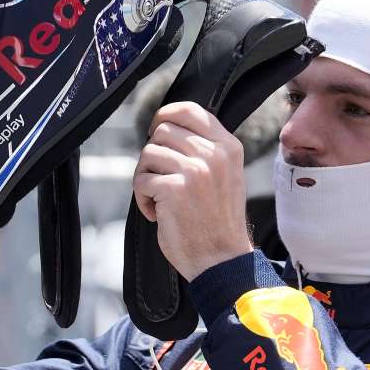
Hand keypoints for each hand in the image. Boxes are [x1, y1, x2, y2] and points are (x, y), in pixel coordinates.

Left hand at [133, 102, 253, 280]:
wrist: (221, 259)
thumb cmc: (217, 220)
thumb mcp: (225, 175)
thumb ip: (205, 149)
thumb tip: (166, 126)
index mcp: (228, 147)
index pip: (190, 110)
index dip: (166, 115)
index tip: (155, 130)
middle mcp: (214, 155)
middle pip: (163, 130)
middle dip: (154, 155)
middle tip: (160, 179)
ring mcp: (195, 171)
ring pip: (148, 153)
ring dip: (146, 177)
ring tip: (160, 198)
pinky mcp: (174, 189)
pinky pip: (141, 180)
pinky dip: (143, 198)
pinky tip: (159, 214)